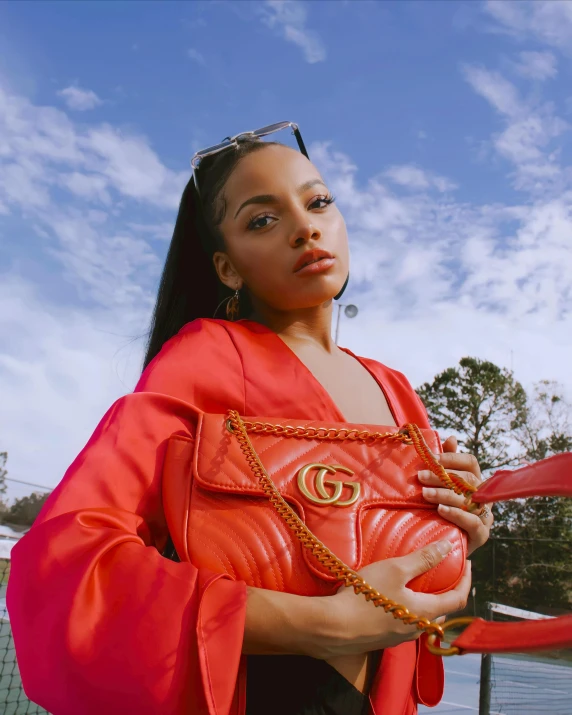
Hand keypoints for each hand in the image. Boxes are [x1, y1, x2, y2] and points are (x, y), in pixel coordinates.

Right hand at [320, 540, 471, 657]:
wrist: (334, 626)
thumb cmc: (367, 595)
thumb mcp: (396, 569)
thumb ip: (424, 558)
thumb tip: (449, 547)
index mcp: (426, 612)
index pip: (458, 598)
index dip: (466, 580)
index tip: (466, 563)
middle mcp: (418, 628)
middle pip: (441, 610)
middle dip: (446, 590)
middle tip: (442, 570)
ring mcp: (401, 636)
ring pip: (422, 617)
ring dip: (426, 599)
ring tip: (417, 580)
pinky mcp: (384, 638)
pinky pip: (405, 621)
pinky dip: (409, 606)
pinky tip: (393, 595)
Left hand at [418, 436, 492, 555]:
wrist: (444, 544)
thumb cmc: (441, 510)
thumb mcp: (441, 487)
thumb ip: (445, 465)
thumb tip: (451, 438)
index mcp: (475, 481)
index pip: (470, 462)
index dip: (452, 458)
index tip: (431, 458)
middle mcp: (483, 496)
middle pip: (468, 480)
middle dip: (442, 477)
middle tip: (421, 476)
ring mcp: (485, 515)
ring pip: (469, 500)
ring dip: (445, 495)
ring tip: (425, 494)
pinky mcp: (481, 534)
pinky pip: (473, 522)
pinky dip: (456, 514)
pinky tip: (440, 510)